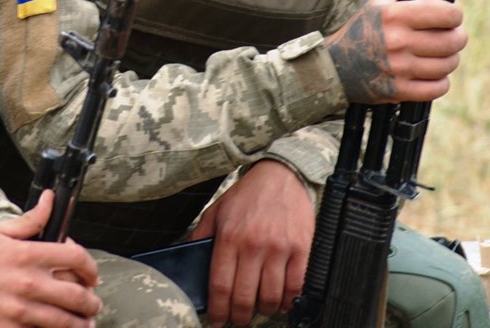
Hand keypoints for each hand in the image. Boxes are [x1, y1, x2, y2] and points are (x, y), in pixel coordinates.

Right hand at [0, 190, 101, 327]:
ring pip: (65, 321)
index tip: (91, 275)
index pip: (75, 259)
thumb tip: (50, 201)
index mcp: (28, 256)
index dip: (91, 268)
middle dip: (91, 301)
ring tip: (86, 321)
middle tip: (92, 302)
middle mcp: (28, 283)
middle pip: (77, 295)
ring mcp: (20, 310)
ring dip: (82, 322)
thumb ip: (31, 220)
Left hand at [191, 161, 313, 326]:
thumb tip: (188, 262)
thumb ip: (201, 237)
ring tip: (258, 309)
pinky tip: (281, 301)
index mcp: (229, 237)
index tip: (217, 320)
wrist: (280, 175)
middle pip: (245, 297)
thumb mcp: (216, 211)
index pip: (220, 285)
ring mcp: (279, 248)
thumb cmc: (247, 195)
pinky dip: (288, 301)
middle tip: (238, 319)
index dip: (218, 310)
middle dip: (240, 316)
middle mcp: (254, 244)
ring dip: (264, 310)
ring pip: (271, 296)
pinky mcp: (301, 248)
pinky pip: (296, 286)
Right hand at [325, 0, 466, 103]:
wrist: (335, 66)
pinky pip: (438, 88)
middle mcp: (397, 41)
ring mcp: (399, 68)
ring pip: (448, 64)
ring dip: (449, 59)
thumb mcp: (376, 4)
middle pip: (452, 41)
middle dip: (457, 37)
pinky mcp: (398, 90)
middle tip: (452, 36)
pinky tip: (431, 74)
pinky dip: (440, 82)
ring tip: (439, 56)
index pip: (446, 13)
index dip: (454, 15)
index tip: (451, 18)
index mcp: (393, 16)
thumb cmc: (360, 31)